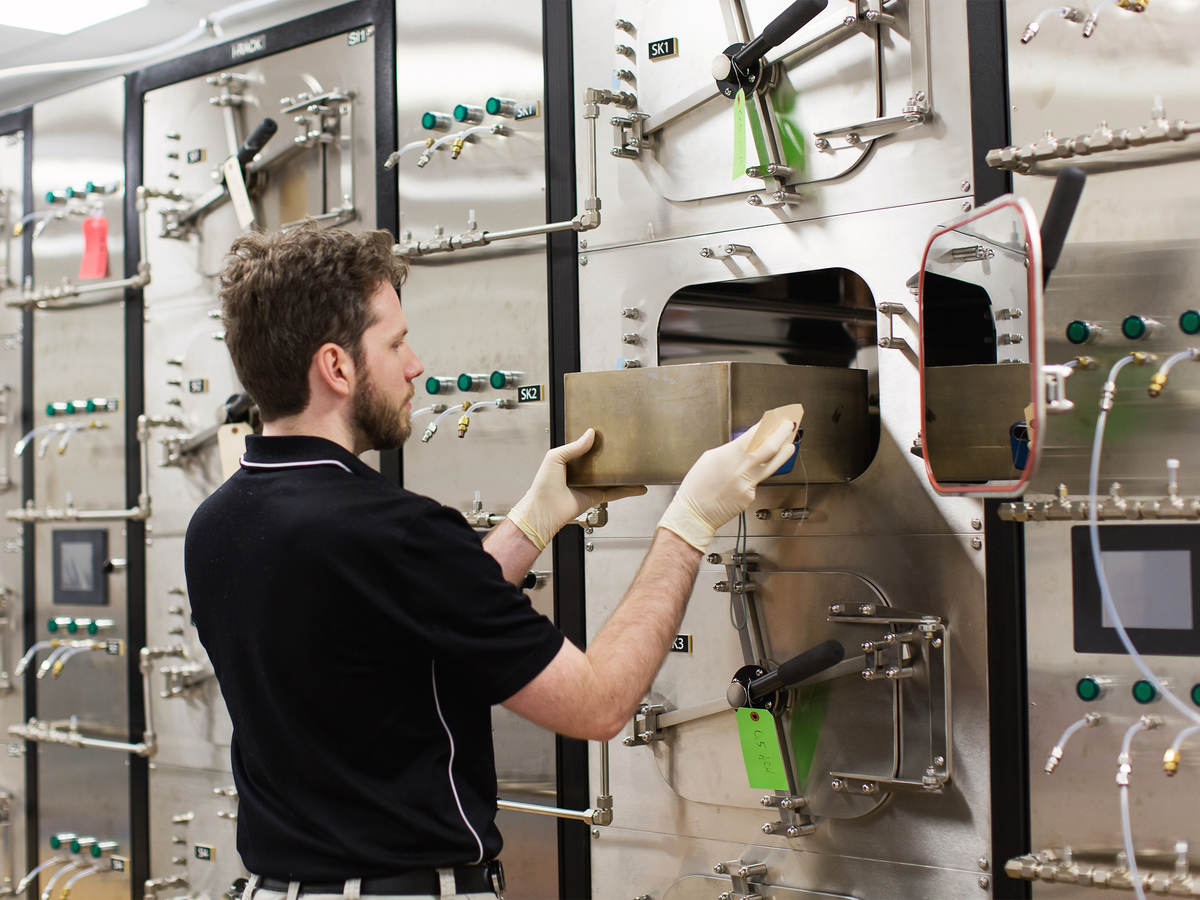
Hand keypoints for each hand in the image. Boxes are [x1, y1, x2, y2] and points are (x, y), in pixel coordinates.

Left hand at [507, 429, 646, 550]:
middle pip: (602, 462)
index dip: (597, 441)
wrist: (544, 510)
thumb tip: (590, 434)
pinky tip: (639, 486)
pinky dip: (628, 490)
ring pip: (612, 477)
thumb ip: (574, 446)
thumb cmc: (543, 486)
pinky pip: (616, 492)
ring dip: (625, 473)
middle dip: (614, 456)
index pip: (586, 448)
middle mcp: (582, 473)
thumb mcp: (555, 457)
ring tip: (639, 466)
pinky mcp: (597, 497)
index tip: (609, 432)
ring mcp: (590, 485)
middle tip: (627, 446)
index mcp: (570, 461)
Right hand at [657, 419, 796, 550]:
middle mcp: (739, 470)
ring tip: (790, 445)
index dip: (766, 425)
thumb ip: (729, 450)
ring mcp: (747, 485)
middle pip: (768, 448)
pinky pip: (757, 482)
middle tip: (789, 425)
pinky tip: (752, 474)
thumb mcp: (709, 459)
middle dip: (781, 434)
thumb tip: (747, 443)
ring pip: (771, 466)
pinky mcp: (750, 497)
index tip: (773, 418)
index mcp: (726, 456)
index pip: (752, 435)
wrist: (694, 514)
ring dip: (783, 453)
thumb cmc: (696, 487)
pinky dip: (756, 476)